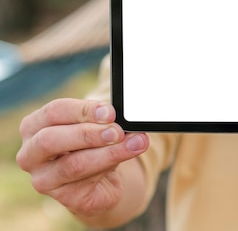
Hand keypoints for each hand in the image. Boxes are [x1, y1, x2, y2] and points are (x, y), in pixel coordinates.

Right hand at [16, 98, 148, 224]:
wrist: (101, 178)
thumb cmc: (92, 143)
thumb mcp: (94, 125)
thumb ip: (103, 119)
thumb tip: (123, 118)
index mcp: (34, 127)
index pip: (54, 111)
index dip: (83, 110)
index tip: (110, 112)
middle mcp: (31, 155)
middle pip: (51, 140)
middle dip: (89, 134)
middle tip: (117, 132)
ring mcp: (44, 180)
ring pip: (73, 165)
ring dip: (108, 152)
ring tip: (134, 144)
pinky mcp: (65, 198)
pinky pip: (88, 182)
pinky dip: (111, 167)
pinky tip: (127, 156)